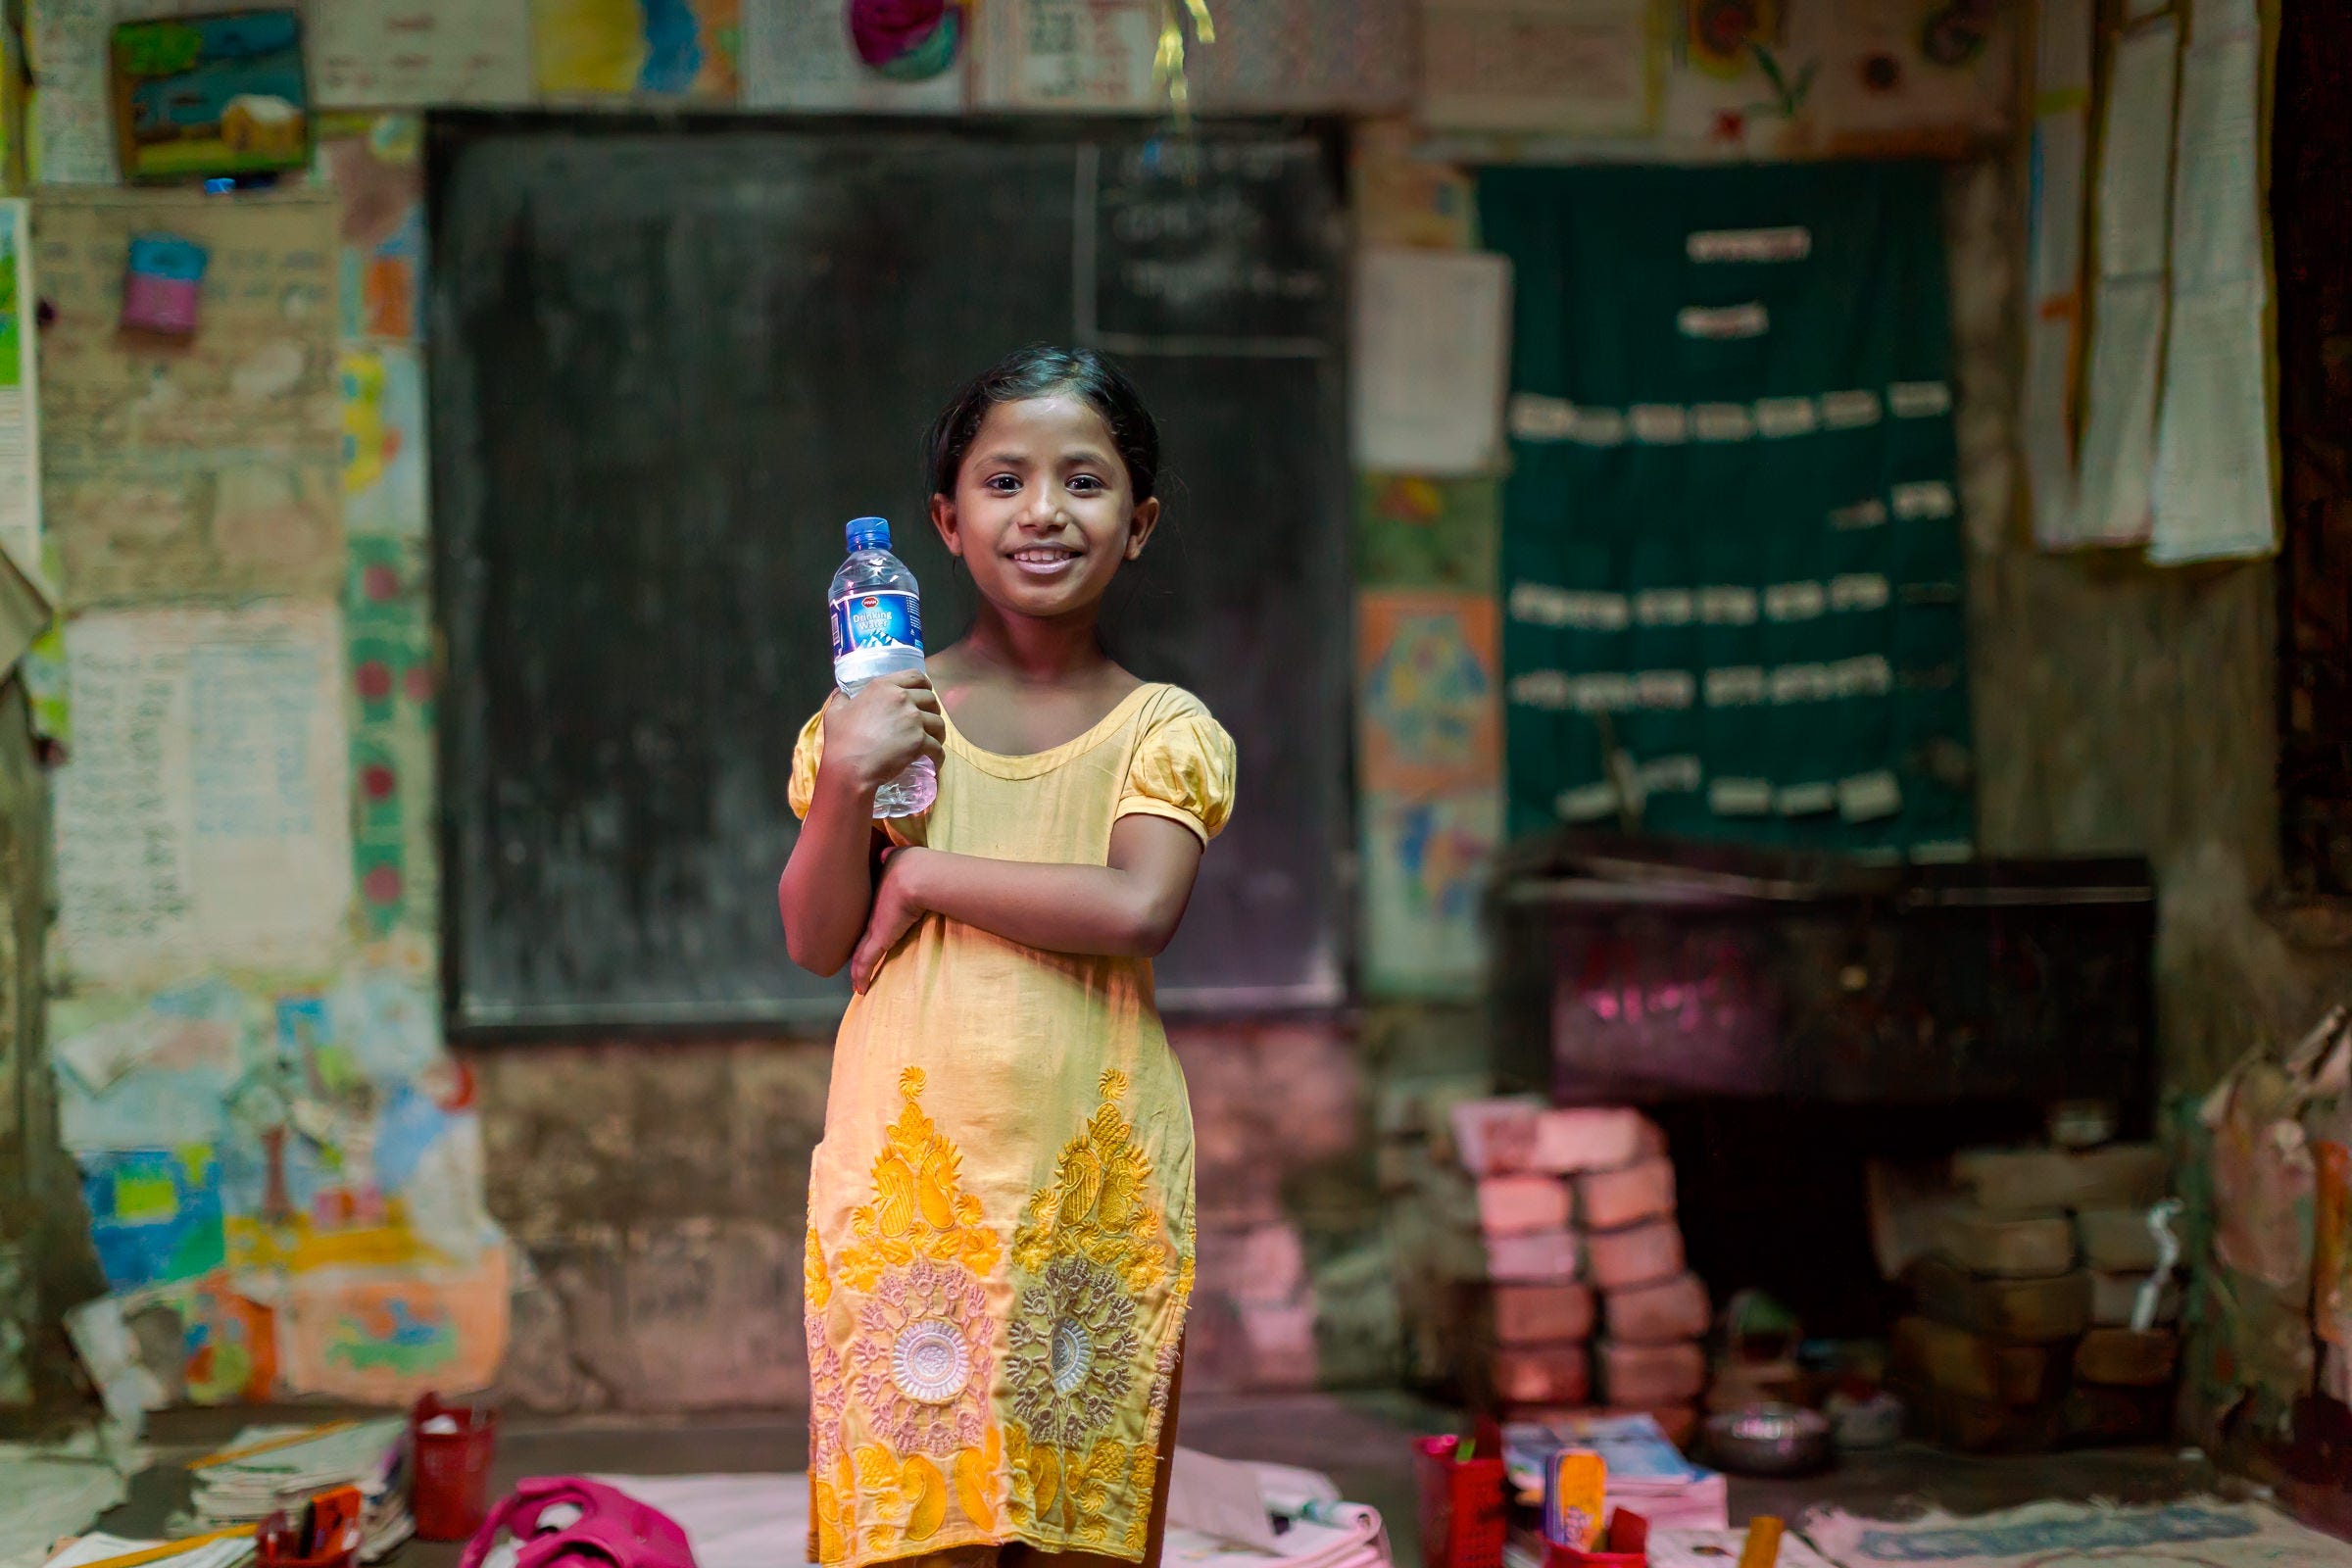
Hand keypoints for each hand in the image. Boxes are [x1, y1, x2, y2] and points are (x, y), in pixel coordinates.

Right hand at [822, 672, 942, 794]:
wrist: (850, 766)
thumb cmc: (841, 740)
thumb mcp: (835, 713)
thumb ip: (840, 699)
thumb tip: (840, 692)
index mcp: (883, 687)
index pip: (915, 676)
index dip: (924, 685)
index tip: (924, 694)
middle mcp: (901, 698)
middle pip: (931, 699)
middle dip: (932, 710)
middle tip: (927, 722)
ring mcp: (913, 719)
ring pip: (939, 723)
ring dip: (938, 733)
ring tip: (933, 741)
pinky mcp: (920, 740)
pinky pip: (938, 747)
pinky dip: (938, 756)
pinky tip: (934, 761)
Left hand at [851, 848, 927, 993]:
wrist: (914, 875)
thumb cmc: (911, 865)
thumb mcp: (896, 858)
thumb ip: (890, 858)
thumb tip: (886, 852)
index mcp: (870, 895)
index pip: (858, 914)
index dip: (853, 923)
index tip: (846, 929)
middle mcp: (866, 913)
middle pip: (853, 935)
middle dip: (848, 947)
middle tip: (842, 958)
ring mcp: (872, 926)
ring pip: (858, 953)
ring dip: (856, 968)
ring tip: (853, 981)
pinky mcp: (879, 939)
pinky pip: (866, 963)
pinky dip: (862, 976)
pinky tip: (859, 989)